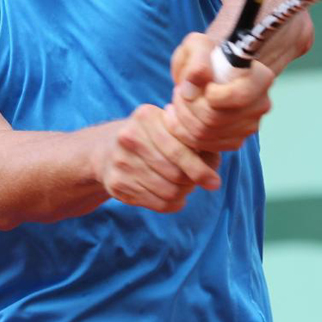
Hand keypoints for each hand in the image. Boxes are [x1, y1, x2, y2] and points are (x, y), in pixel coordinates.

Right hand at [93, 104, 220, 212]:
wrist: (106, 150)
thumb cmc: (151, 137)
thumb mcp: (167, 125)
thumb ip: (191, 138)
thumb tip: (214, 162)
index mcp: (146, 117)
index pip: (179, 150)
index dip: (201, 168)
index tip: (215, 181)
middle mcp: (129, 137)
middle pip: (174, 173)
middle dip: (193, 182)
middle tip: (201, 183)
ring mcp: (120, 161)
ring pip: (167, 191)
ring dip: (184, 194)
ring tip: (186, 187)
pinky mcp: (116, 184)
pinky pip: (156, 203)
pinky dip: (172, 204)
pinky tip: (175, 197)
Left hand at [167, 32, 273, 151]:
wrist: (209, 71)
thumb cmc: (204, 55)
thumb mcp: (197, 45)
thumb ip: (197, 59)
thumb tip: (196, 83)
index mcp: (260, 78)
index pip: (238, 96)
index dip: (210, 94)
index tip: (196, 83)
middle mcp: (260, 105)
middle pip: (215, 119)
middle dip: (187, 106)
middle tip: (178, 92)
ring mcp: (249, 126)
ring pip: (206, 135)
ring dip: (182, 119)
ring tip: (177, 101)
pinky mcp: (235, 140)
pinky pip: (206, 146)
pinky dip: (185, 133)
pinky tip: (179, 116)